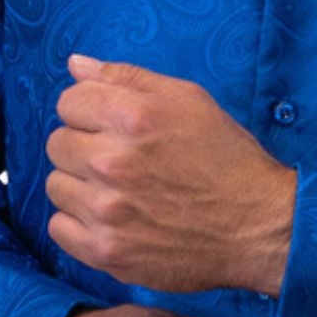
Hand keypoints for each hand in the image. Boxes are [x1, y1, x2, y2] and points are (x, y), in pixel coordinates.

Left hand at [45, 54, 295, 295]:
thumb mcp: (189, 101)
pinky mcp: (106, 251)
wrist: (260, 227)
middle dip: (85, 147)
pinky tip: (112, 220)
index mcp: (133, 117)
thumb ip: (128, 77)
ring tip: (120, 193)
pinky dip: (80, 224)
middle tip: (122, 162)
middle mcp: (112, 162)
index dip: (92, 112)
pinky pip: (59, 228)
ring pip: (56, 186)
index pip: (68, 102)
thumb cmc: (228, 161)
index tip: (115, 127)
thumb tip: (75, 65)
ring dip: (81, 187)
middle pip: (57, 144)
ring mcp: (106, 211)